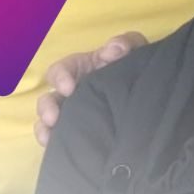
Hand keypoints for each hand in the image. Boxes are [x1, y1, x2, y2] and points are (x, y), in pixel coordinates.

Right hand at [33, 31, 145, 145]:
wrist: (148, 92)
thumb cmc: (132, 64)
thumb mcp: (133, 49)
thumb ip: (125, 43)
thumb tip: (112, 50)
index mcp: (79, 70)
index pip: (60, 70)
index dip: (60, 77)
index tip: (69, 88)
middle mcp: (71, 92)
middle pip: (48, 99)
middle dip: (47, 108)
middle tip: (54, 118)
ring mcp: (73, 113)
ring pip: (48, 122)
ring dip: (45, 129)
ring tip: (50, 138)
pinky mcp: (79, 132)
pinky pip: (59, 139)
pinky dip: (54, 144)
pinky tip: (58, 150)